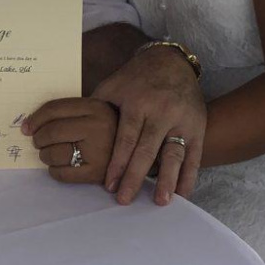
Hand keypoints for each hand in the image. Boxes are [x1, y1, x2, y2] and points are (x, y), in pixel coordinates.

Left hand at [21, 98, 117, 185]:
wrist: (138, 154)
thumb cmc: (111, 131)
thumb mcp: (95, 113)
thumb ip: (70, 114)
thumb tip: (30, 123)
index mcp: (95, 107)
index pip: (55, 109)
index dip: (35, 118)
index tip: (26, 127)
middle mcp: (98, 126)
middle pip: (52, 131)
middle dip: (39, 139)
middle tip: (38, 143)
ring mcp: (99, 150)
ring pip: (54, 153)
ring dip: (45, 156)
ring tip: (50, 155)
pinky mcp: (97, 172)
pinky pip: (62, 173)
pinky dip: (54, 171)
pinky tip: (59, 167)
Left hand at [92, 48, 205, 205]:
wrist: (172, 62)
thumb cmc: (136, 78)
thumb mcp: (113, 86)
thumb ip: (95, 109)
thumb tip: (68, 130)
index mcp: (138, 103)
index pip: (126, 138)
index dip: (118, 163)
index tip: (108, 185)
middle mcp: (161, 112)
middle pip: (147, 150)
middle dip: (136, 177)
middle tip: (125, 200)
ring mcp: (182, 121)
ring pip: (174, 154)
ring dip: (167, 180)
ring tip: (160, 202)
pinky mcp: (197, 127)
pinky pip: (195, 155)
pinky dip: (189, 176)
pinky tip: (182, 194)